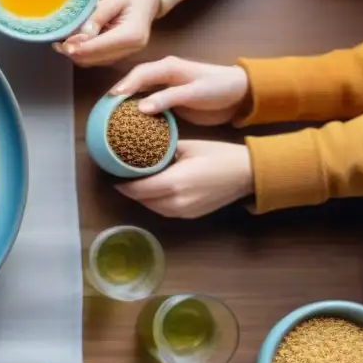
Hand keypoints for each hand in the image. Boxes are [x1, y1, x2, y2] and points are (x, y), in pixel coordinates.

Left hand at [55, 0, 161, 65]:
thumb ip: (97, 17)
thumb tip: (80, 35)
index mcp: (132, 35)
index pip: (100, 47)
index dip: (79, 47)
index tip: (61, 43)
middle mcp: (130, 49)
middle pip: (95, 58)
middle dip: (74, 52)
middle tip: (57, 43)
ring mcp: (125, 54)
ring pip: (93, 61)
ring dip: (76, 54)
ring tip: (61, 43)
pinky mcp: (118, 54)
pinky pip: (96, 58)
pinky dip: (82, 53)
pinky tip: (72, 43)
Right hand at [110, 56, 250, 125]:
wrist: (240, 95)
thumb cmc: (219, 88)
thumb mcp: (195, 93)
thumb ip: (169, 98)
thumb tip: (141, 107)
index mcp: (168, 67)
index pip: (139, 74)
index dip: (124, 86)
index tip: (111, 99)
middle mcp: (162, 74)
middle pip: (133, 81)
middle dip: (117, 93)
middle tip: (102, 109)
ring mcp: (164, 87)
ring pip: (138, 91)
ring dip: (124, 101)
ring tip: (109, 115)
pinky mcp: (167, 99)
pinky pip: (146, 102)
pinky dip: (135, 108)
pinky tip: (128, 120)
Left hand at [115, 140, 253, 218]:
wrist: (247, 173)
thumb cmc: (218, 155)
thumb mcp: (188, 146)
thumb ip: (163, 151)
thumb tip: (144, 150)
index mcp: (173, 182)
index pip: (138, 189)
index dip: (123, 185)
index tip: (115, 178)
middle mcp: (176, 201)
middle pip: (143, 200)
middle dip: (131, 191)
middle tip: (124, 178)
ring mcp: (184, 212)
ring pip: (153, 208)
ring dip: (143, 198)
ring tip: (138, 184)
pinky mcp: (190, 215)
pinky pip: (165, 211)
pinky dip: (156, 203)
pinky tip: (155, 191)